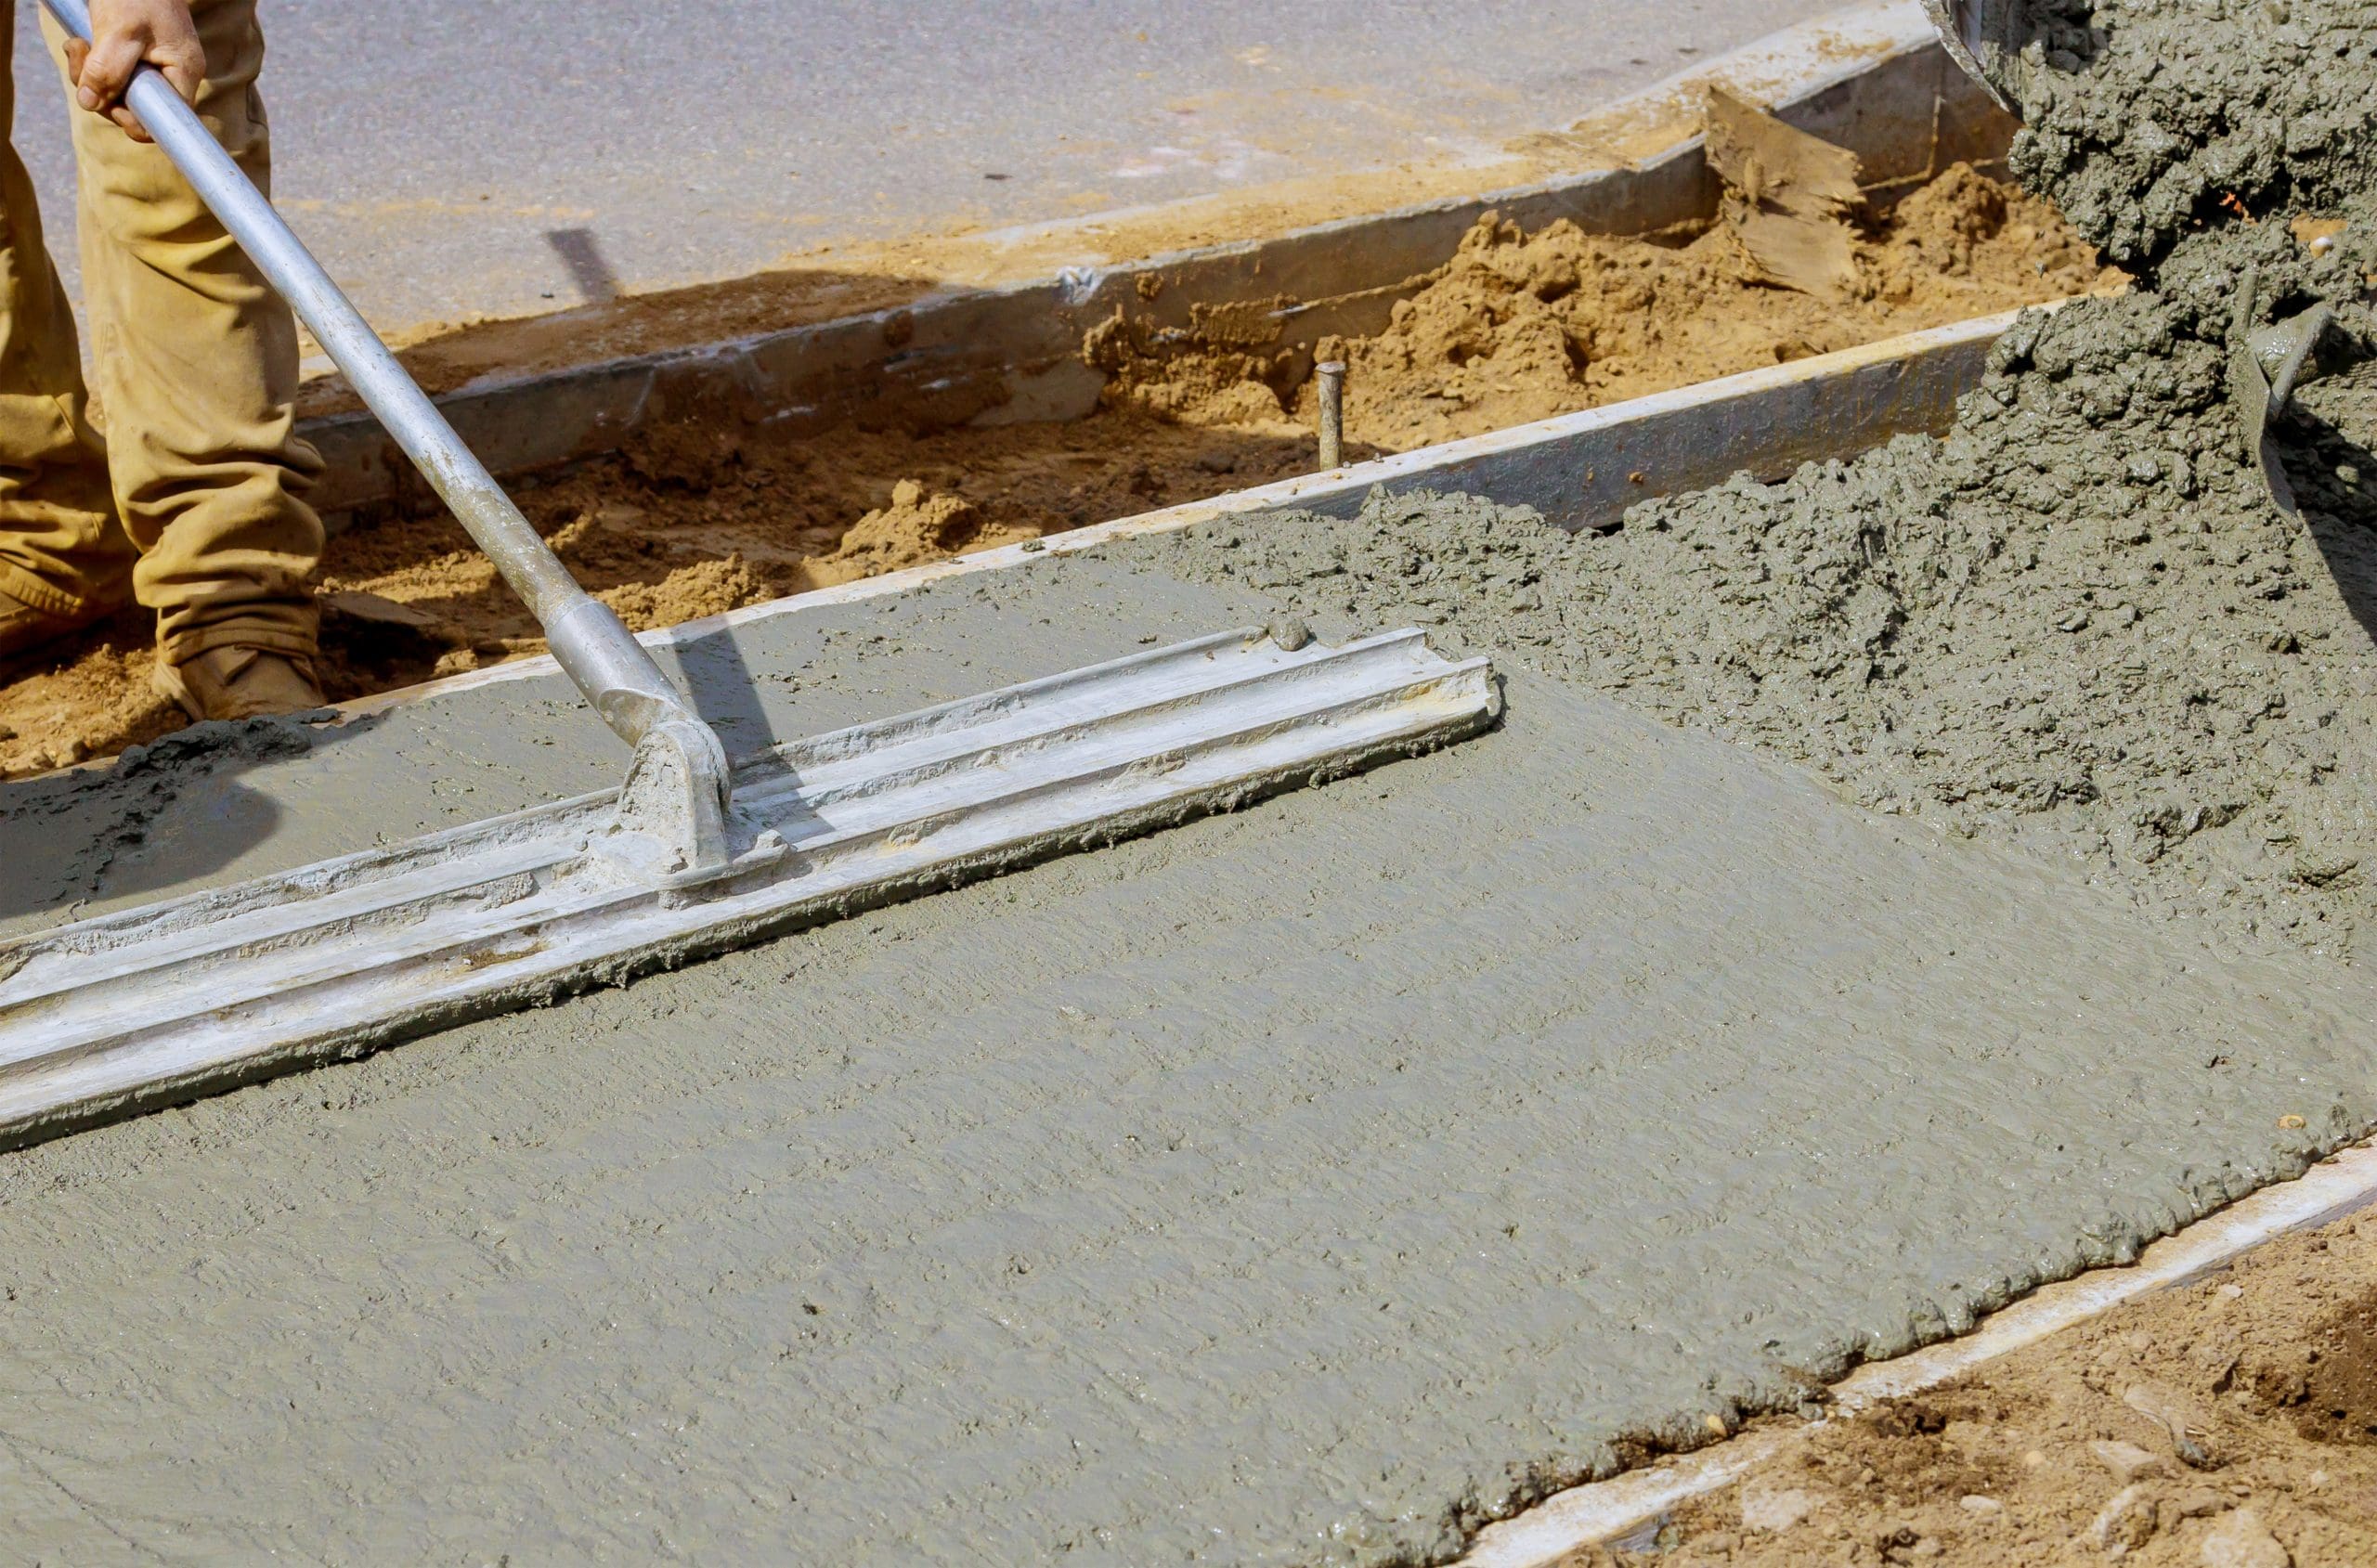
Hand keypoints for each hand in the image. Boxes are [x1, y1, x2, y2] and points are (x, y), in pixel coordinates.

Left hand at [65, 0, 203, 142]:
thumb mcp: (119, 31)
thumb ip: (107, 70)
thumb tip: (90, 103)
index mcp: (182, 72)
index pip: (164, 120)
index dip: (132, 120)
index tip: (106, 100)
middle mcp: (171, 74)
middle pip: (135, 107)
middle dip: (100, 91)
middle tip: (79, 57)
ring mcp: (153, 66)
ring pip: (118, 92)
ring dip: (88, 75)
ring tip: (77, 45)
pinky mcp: (134, 57)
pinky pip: (111, 75)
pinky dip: (90, 65)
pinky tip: (81, 44)